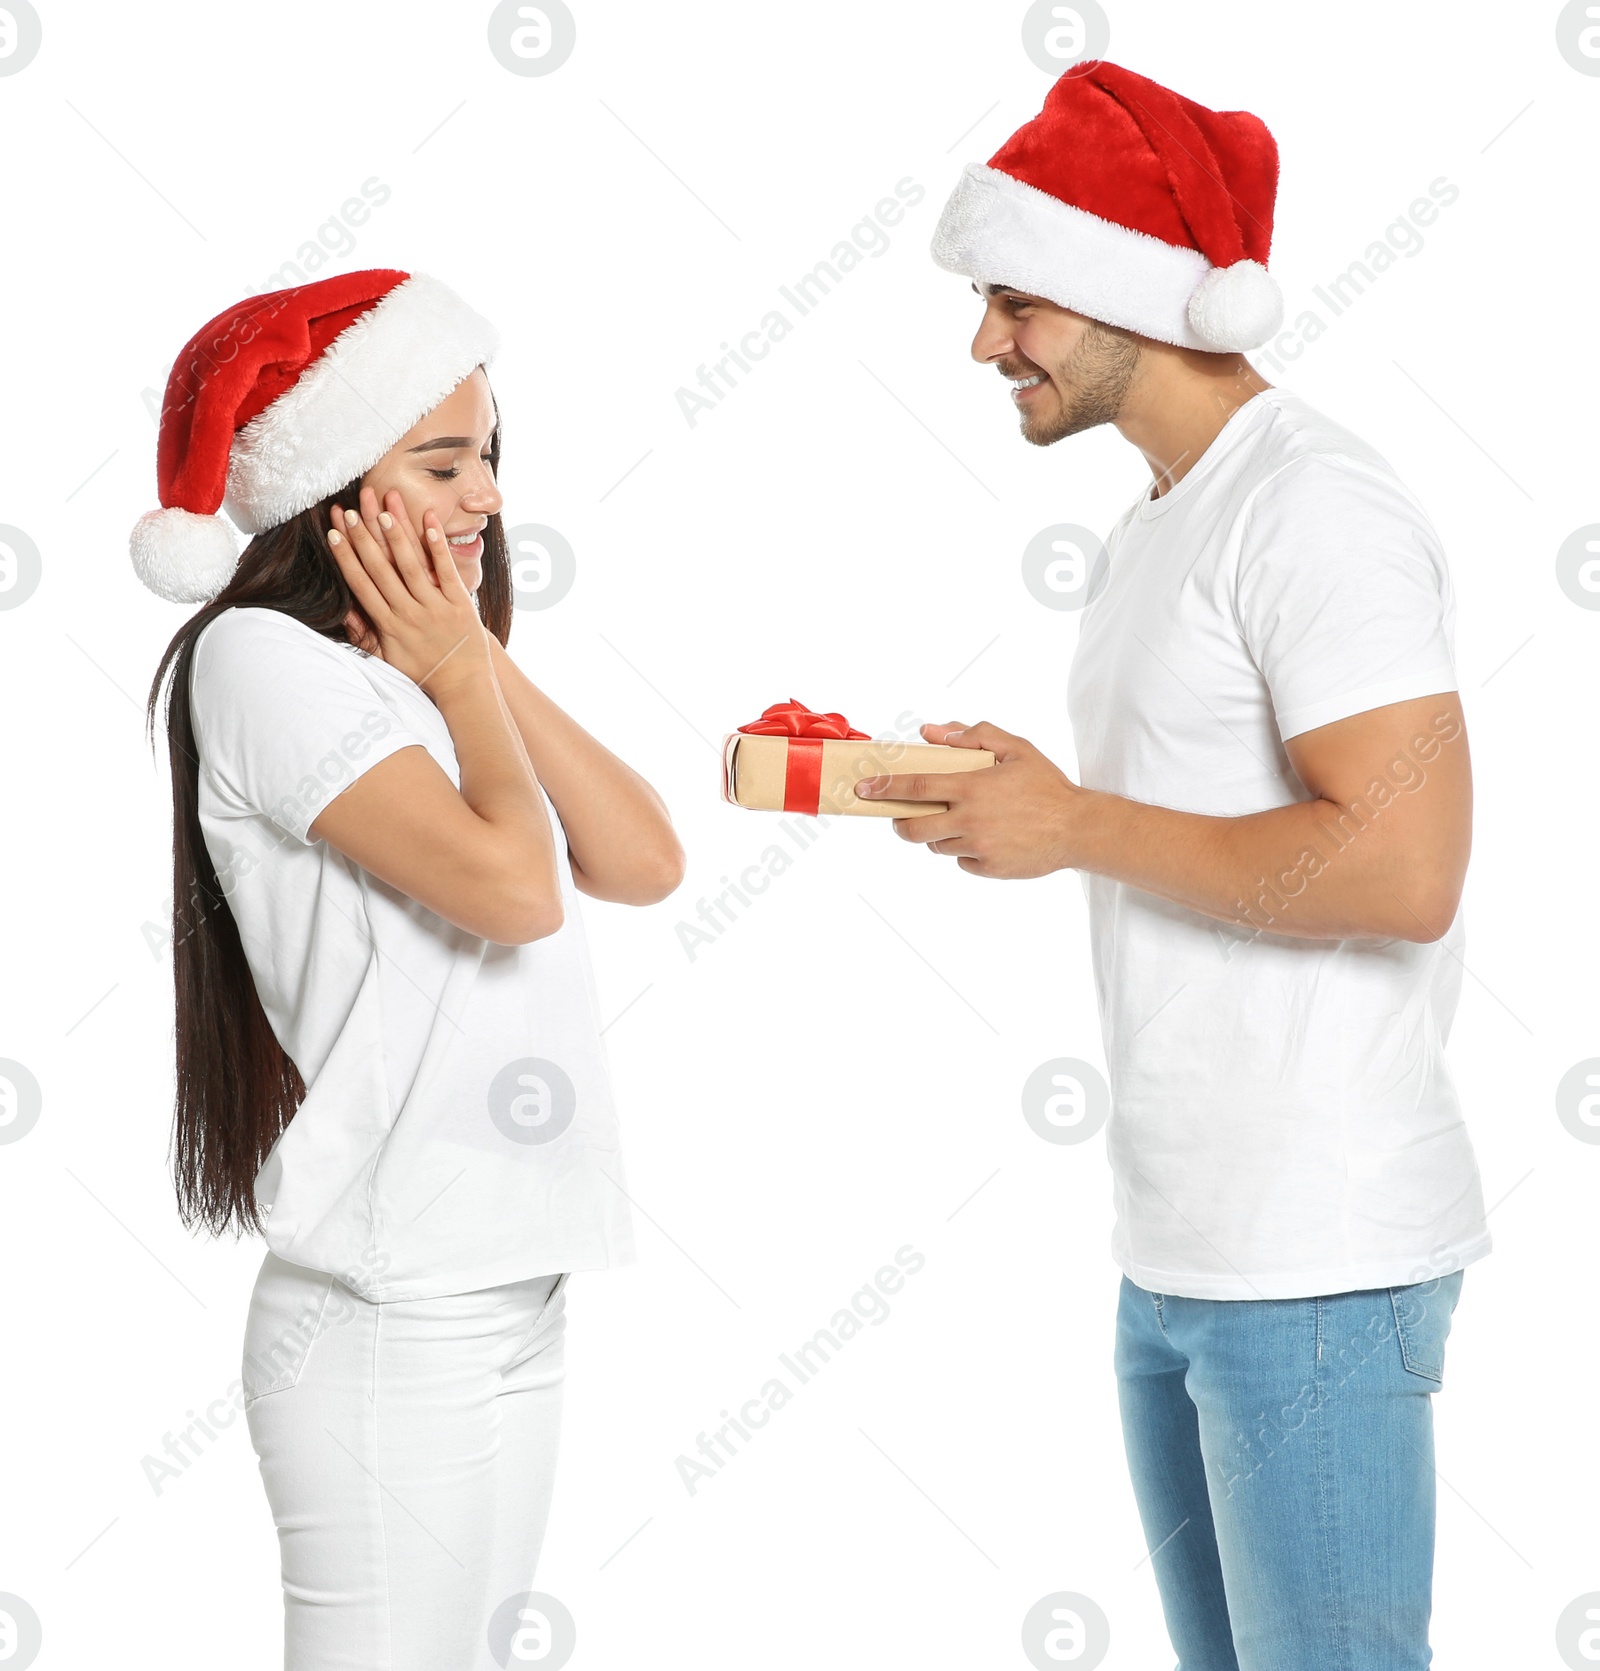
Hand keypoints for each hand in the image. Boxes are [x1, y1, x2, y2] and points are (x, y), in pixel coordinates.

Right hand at [326, 486, 490, 699]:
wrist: (464, 685)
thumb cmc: (424, 672)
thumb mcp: (388, 659)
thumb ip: (366, 637)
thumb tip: (343, 614)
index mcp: (389, 626)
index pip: (361, 586)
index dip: (346, 558)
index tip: (334, 534)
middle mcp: (409, 614)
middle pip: (381, 570)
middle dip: (364, 540)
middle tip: (350, 512)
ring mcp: (435, 607)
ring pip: (411, 567)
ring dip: (397, 538)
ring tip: (383, 511)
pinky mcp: (460, 604)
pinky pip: (446, 571)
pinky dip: (438, 547)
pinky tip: (429, 523)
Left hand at [854, 719, 1091, 878]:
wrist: (1079, 828)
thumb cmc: (1047, 785)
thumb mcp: (1016, 749)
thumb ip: (973, 735)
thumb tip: (932, 732)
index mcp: (972, 788)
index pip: (914, 788)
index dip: (884, 788)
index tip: (864, 788)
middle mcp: (970, 820)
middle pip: (913, 828)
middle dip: (900, 822)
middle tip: (901, 817)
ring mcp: (978, 848)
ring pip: (937, 845)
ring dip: (937, 834)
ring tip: (958, 821)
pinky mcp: (988, 869)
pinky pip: (961, 861)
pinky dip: (964, 851)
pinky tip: (984, 838)